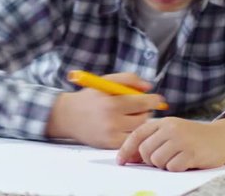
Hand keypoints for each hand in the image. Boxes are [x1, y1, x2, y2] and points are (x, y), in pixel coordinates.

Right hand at [46, 72, 165, 148]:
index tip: (157, 99)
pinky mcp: (109, 145)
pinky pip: (130, 139)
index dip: (153, 100)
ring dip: (138, 122)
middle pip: (144, 117)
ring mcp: (111, 134)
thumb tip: (148, 86)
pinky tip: (123, 127)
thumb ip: (128, 79)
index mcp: (111, 102)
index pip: (143, 103)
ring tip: (129, 116)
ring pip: (139, 129)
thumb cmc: (89, 97)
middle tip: (138, 107)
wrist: (67, 116)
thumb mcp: (105, 81)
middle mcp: (111, 119)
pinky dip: (130, 133)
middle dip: (145, 110)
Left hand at [117, 117, 224, 171]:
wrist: (220, 138)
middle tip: (161, 159)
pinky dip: (176, 168)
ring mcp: (182, 140)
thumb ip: (151, 142)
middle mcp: (171, 128)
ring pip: (157, 160)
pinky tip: (185, 162)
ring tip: (175, 159)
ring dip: (163, 165)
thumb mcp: (170, 133)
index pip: (137, 135)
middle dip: (149, 160)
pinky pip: (172, 167)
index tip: (121, 161)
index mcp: (162, 122)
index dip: (126, 150)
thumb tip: (129, 158)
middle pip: (145, 151)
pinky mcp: (192, 152)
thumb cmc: (190, 137)